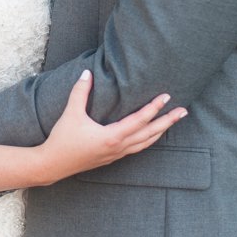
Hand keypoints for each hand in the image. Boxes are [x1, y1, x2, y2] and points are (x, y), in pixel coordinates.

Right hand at [36, 70, 186, 184]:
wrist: (53, 164)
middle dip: (168, 122)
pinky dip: (148, 140)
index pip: (140, 120)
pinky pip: (137, 148)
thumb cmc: (63, 139)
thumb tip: (87, 72)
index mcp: (112, 136)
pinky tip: (151, 134)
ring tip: (172, 122)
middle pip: (150, 134)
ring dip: (160, 132)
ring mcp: (117, 154)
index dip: (154, 107)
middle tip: (183, 112)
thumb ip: (80, 91)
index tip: (166, 97)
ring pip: (145, 143)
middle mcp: (119, 147)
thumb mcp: (71, 113)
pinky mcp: (112, 158)